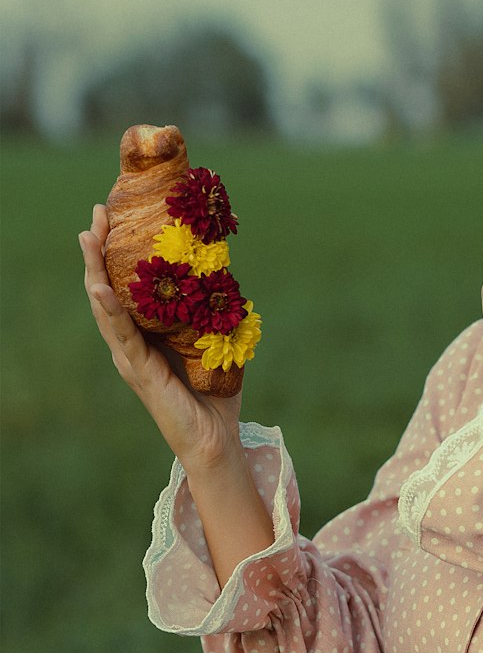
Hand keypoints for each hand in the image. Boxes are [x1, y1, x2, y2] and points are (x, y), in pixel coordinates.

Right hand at [81, 203, 242, 471]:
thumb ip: (210, 314)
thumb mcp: (213, 343)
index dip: (116, 253)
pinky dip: (110, 309)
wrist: (217, 439)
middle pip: (107, 289)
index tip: (114, 217)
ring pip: (106, 307)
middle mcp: (131, 344)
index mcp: (145, 335)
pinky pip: (122, 336)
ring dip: (95, 270)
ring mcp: (131, 358)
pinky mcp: (140, 372)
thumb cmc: (216, 394)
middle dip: (99, 250)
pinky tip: (100, 287)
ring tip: (88, 238)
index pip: (124, 287)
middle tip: (97, 213)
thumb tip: (225, 275)